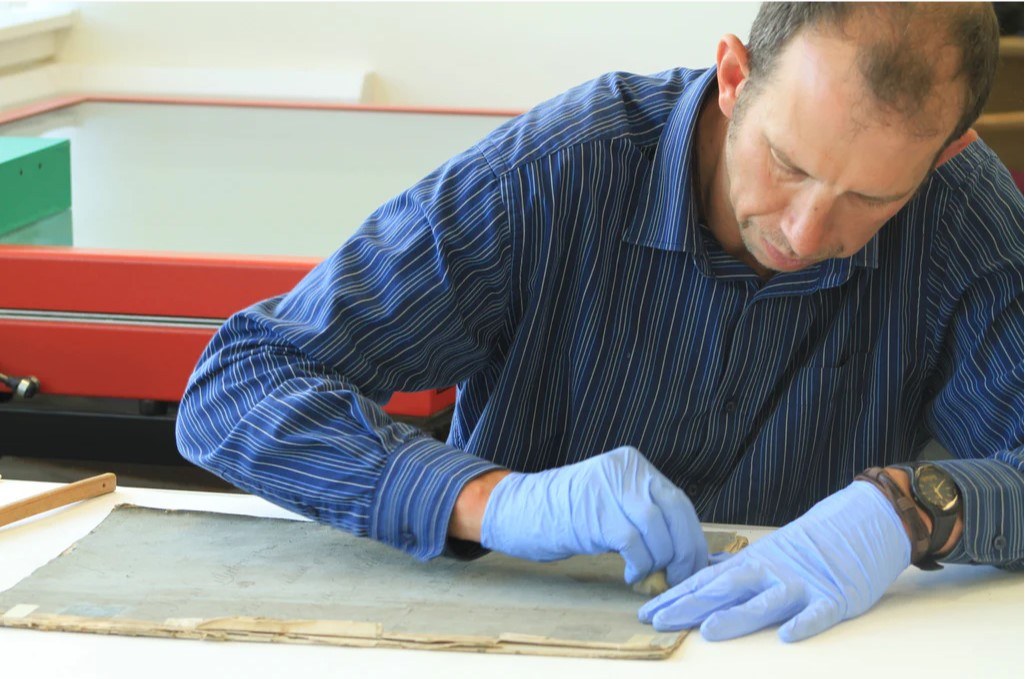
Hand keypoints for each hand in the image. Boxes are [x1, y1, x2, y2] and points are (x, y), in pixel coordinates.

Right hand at [480, 446, 706, 585]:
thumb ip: (643, 514)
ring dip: (660, 561)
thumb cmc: (567, 512)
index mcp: (632, 463)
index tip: (693, 563)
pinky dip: (640, 565)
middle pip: (675, 512)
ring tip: (649, 575)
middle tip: (679, 575)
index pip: (677, 500)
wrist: (519, 509)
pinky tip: (631, 575)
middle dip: (684, 550)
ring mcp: (610, 489)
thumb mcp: (611, 500)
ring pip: (657, 530)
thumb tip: (681, 551)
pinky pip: (634, 545)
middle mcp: (625, 470)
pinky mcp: (596, 514)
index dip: (691, 536)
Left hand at [638, 480, 910, 641]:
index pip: (705, 583)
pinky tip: (787, 637)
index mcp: (751, 565)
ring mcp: (801, 585)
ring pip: (765, 602)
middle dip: (689, 605)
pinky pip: (818, 614)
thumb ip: (731, 568)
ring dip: (737, 616)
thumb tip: (696, 575)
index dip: (675, 597)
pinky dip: (804, 624)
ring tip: (709, 630)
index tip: (646, 612)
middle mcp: (770, 573)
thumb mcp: (763, 554)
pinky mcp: (834, 598)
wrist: (859, 523)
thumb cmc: (807, 546)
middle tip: (659, 620)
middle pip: (725, 590)